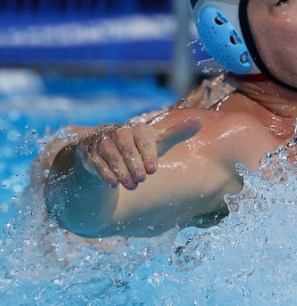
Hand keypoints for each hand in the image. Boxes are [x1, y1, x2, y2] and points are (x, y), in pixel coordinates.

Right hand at [74, 115, 202, 189]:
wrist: (106, 154)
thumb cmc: (137, 148)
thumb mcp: (157, 142)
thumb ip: (177, 133)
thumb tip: (199, 120)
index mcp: (136, 128)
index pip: (143, 138)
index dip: (148, 154)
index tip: (153, 170)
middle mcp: (117, 132)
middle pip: (125, 147)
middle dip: (134, 165)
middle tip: (141, 180)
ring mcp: (100, 142)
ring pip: (110, 155)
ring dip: (121, 172)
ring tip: (131, 185)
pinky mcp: (88, 154)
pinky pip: (95, 163)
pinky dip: (104, 173)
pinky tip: (113, 184)